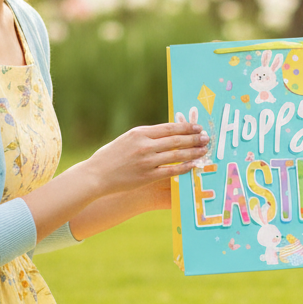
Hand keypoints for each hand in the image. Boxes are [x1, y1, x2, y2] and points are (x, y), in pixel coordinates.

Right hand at [85, 122, 208, 193]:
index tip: (197, 127)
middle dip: (194, 138)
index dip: (186, 127)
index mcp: (140, 133)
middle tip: (206, 138)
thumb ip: (145, 136)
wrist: (96, 175)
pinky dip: (184, 168)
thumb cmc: (110, 157)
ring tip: (204, 151)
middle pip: (176, 140)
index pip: (169, 128)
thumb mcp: (127, 139)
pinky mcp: (147, 176)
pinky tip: (193, 165)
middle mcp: (145, 145)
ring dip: (193, 152)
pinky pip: (171, 171)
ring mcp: (147, 161)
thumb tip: (166, 133)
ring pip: (177, 155)